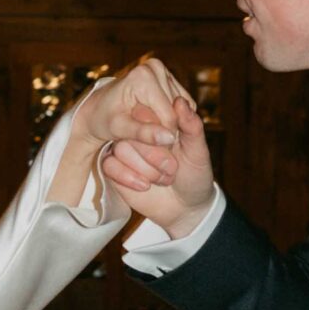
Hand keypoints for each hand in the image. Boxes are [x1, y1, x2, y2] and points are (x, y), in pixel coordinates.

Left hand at [72, 56, 183, 156]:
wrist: (97, 109)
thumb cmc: (103, 120)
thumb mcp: (119, 129)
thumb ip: (143, 133)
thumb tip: (169, 138)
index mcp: (142, 77)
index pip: (168, 115)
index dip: (164, 136)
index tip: (154, 150)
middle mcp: (154, 67)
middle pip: (175, 110)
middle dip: (167, 130)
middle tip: (151, 143)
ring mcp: (162, 70)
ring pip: (180, 108)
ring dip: (170, 125)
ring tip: (151, 134)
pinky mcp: (167, 76)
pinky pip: (180, 104)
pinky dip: (172, 117)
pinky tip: (156, 124)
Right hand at [104, 93, 217, 235]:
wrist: (185, 208)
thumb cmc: (194, 176)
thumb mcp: (198, 150)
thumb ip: (191, 126)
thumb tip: (180, 101)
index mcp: (159, 122)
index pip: (147, 111)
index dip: (159, 130)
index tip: (175, 145)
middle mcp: (139, 133)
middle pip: (133, 130)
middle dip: (155, 154)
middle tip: (173, 168)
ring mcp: (125, 150)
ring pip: (122, 148)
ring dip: (145, 168)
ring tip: (164, 179)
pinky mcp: (114, 168)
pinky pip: (110, 165)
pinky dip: (129, 178)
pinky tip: (145, 186)